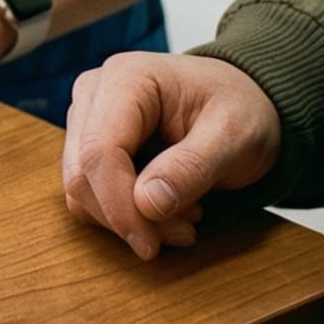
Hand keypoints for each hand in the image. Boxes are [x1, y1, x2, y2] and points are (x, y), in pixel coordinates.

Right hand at [62, 51, 280, 259]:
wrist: (244, 101)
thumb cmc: (242, 108)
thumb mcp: (235, 136)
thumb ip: (192, 167)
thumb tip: (146, 203)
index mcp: (127, 78)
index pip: (101, 151)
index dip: (119, 205)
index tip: (151, 245)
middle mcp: (95, 93)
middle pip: (83, 174)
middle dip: (128, 217)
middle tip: (185, 232)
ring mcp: (87, 117)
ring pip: (79, 187)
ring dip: (126, 218)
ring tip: (183, 220)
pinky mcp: (90, 142)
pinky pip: (87, 192)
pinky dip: (121, 213)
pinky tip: (165, 211)